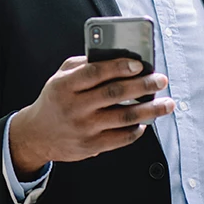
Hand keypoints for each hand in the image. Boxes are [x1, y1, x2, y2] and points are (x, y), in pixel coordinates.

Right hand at [9, 56, 176, 176]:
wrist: (37, 135)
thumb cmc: (55, 100)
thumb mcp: (60, 77)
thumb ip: (83, 65)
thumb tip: (117, 57)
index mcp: (65, 86)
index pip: (95, 72)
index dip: (119, 66)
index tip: (140, 64)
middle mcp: (75, 107)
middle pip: (115, 94)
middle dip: (143, 85)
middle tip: (160, 80)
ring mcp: (84, 128)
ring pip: (125, 117)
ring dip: (150, 110)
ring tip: (166, 103)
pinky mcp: (91, 146)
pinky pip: (122, 137)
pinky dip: (137, 129)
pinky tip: (145, 121)